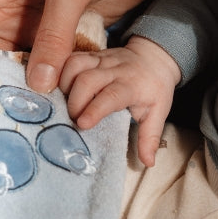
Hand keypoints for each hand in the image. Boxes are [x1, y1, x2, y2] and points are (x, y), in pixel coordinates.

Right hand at [60, 37, 180, 165]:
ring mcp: (100, 60)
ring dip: (64, 85)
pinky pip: (70, 59)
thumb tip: (148, 163)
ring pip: (75, 65)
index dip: (94, 109)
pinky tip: (59, 90)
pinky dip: (60, 74)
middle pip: (87, 79)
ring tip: (64, 104)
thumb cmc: (154, 89)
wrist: (153, 57)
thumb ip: (150, 137)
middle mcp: (114, 70)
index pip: (111, 95)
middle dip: (75, 101)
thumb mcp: (158, 113)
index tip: (82, 124)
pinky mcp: (90, 55)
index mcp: (131, 85)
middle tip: (73, 119)